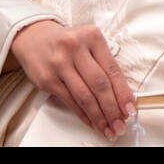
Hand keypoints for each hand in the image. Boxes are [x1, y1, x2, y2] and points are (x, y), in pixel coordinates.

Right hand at [9, 20, 135, 139]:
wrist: (34, 36)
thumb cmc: (67, 42)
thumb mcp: (88, 41)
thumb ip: (104, 62)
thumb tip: (121, 94)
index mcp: (92, 36)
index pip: (113, 69)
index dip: (123, 92)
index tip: (130, 108)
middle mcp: (75, 48)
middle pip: (99, 84)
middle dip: (112, 109)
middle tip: (120, 124)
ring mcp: (60, 64)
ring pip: (84, 96)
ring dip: (98, 116)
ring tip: (108, 127)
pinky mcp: (47, 79)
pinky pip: (70, 101)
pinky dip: (83, 114)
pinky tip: (91, 122)